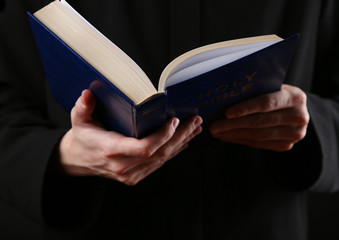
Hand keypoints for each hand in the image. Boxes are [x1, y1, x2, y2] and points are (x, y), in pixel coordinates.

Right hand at [58, 90, 202, 184]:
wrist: (77, 160)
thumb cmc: (81, 136)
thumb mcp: (78, 119)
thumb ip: (83, 107)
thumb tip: (87, 94)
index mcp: (111, 150)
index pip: (144, 147)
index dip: (162, 135)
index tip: (175, 121)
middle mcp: (122, 165)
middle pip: (159, 152)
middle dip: (180, 135)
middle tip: (195, 120)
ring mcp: (130, 174)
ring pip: (162, 159)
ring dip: (181, 143)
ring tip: (195, 128)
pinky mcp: (135, 176)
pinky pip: (158, 164)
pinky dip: (173, 152)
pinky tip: (184, 141)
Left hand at [209, 84, 308, 150]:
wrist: (295, 110)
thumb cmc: (276, 94)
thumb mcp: (272, 87)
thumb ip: (255, 90)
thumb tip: (224, 98)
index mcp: (296, 97)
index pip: (267, 103)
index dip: (245, 108)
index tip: (226, 113)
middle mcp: (299, 117)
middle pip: (259, 122)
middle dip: (232, 124)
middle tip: (214, 126)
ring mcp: (294, 134)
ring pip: (257, 135)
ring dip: (233, 134)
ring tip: (217, 132)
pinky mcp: (286, 145)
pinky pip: (259, 144)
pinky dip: (241, 140)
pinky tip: (228, 136)